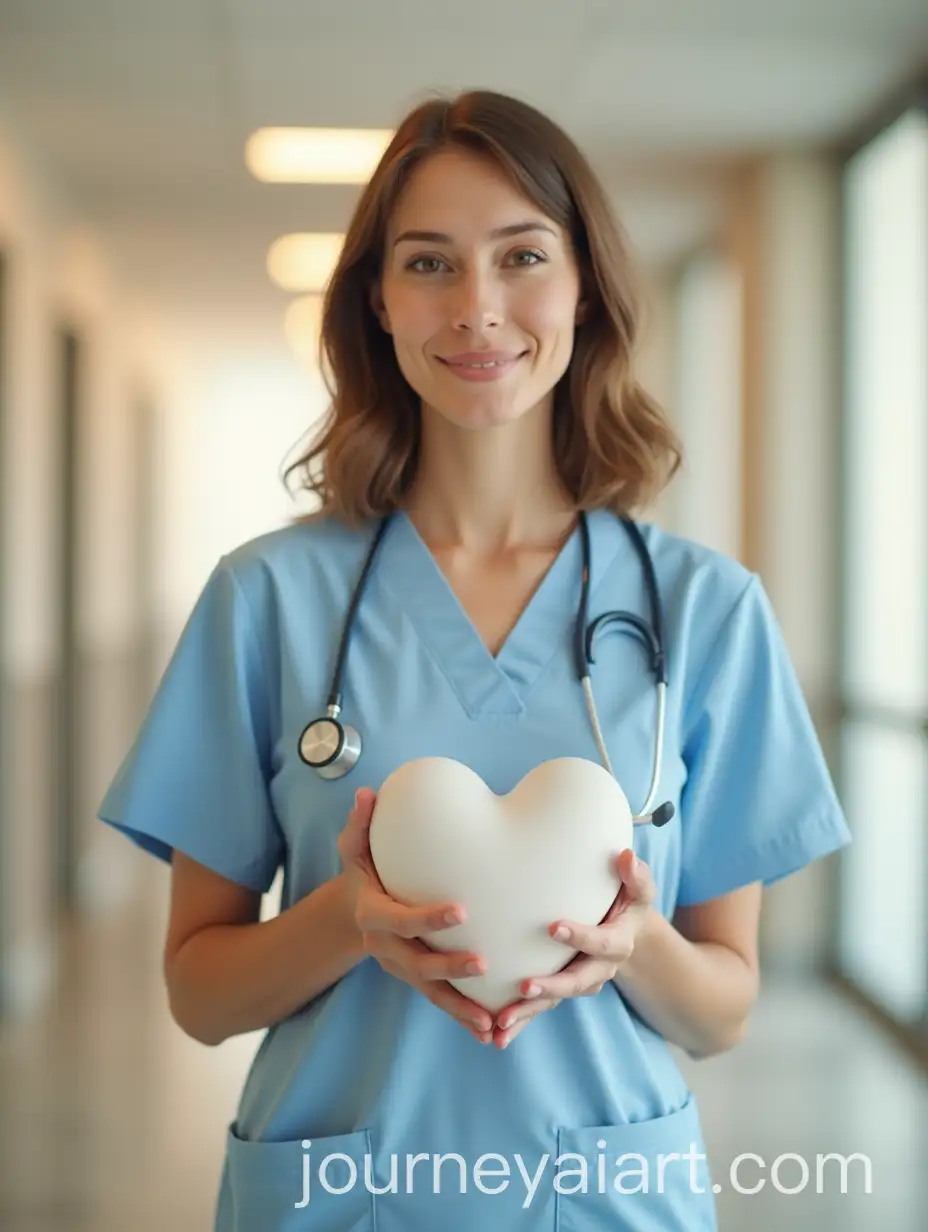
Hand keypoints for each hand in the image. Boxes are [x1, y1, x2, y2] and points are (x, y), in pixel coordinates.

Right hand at [337, 787, 494, 1042]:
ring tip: (491, 1022)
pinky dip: (463, 1018)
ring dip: (460, 1008)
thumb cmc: (364, 871)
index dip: (427, 918)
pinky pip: (440, 1002)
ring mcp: (401, 968)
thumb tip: (367, 794)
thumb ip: (360, 824)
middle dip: (449, 967)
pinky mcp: (417, 980)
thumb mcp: (354, 848)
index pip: (400, 919)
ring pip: (431, 992)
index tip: (461, 911)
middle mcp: (386, 948)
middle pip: (417, 963)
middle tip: (482, 963)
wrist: (355, 911)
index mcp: (374, 915)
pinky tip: (491, 1031)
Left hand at [492, 849, 656, 1048]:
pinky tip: (496, 1034)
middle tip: (524, 987)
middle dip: (552, 987)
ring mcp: (580, 981)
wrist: (624, 926)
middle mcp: (600, 968)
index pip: (602, 942)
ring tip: (501, 1022)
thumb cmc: (626, 898)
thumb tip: (626, 857)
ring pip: (555, 1000)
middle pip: (578, 982)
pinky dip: (521, 1020)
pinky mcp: (561, 987)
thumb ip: (635, 877)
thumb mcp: (637, 888)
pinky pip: (541, 1007)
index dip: (581, 937)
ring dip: (529, 1011)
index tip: (554, 927)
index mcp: (618, 942)